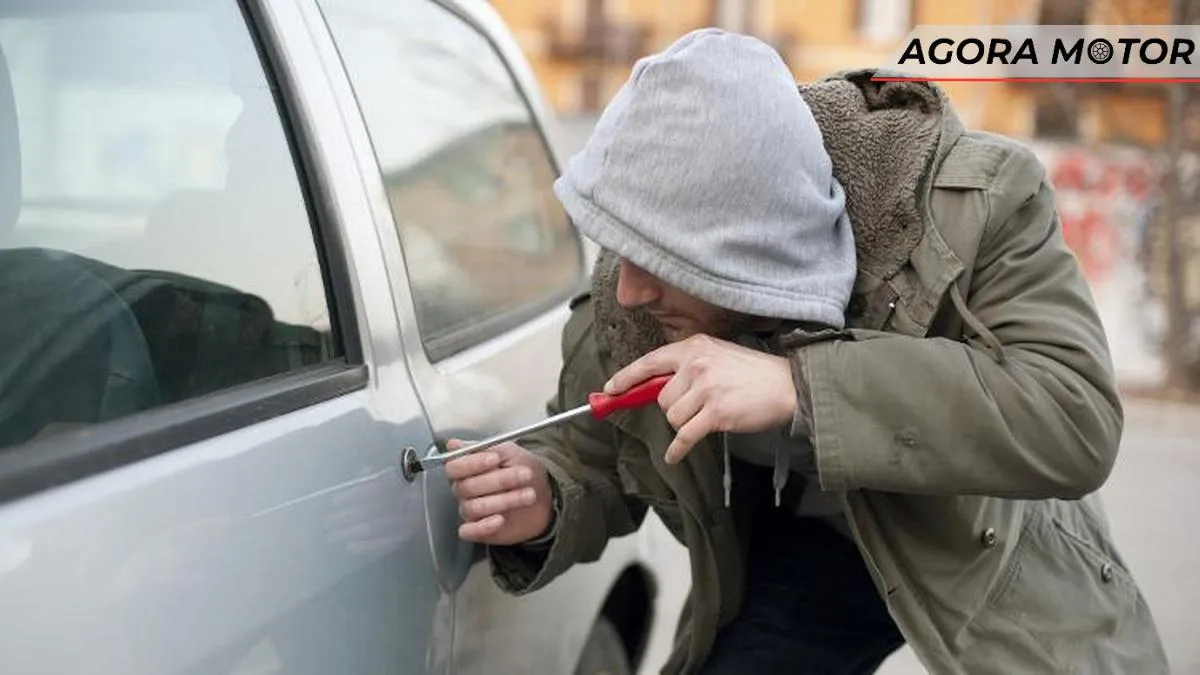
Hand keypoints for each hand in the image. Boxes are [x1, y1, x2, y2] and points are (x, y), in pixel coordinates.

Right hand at [444, 440, 553, 545]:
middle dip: (499, 480)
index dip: (473, 464)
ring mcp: (470, 510)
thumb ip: (485, 448)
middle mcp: (464, 490)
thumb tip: (454, 444)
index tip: (495, 459)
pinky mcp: (478, 530)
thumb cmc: (522, 470)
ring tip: (528, 495)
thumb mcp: (509, 452)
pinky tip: (500, 519)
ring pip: (474, 507)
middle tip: (524, 475)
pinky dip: (483, 526)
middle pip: (468, 487)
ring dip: (504, 500)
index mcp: (466, 469)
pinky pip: (469, 531)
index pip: (455, 467)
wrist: (543, 494)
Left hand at [604, 334, 796, 463]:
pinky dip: (678, 449)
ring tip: (709, 416)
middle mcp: (696, 364)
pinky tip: (675, 455)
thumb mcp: (718, 355)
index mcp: (694, 347)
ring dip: (685, 424)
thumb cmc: (754, 373)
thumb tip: (656, 387)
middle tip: (699, 406)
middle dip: (674, 408)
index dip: (626, 377)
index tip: (610, 389)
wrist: (788, 386)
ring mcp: (705, 389)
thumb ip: (689, 366)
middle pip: (661, 397)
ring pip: (672, 417)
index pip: (650, 362)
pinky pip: (684, 437)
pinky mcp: (715, 413)